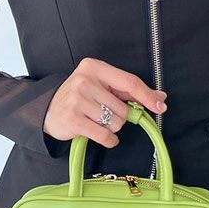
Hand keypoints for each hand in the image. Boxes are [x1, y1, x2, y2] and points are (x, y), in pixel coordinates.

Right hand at [43, 57, 166, 148]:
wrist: (48, 110)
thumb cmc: (79, 98)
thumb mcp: (102, 87)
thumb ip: (129, 91)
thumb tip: (160, 97)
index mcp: (95, 67)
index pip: (129, 82)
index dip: (147, 96)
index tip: (160, 105)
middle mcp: (85, 80)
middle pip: (123, 108)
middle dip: (118, 116)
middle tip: (101, 113)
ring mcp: (77, 99)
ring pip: (115, 122)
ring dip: (110, 127)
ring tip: (94, 120)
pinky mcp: (73, 119)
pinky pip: (105, 135)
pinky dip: (108, 140)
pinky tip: (97, 133)